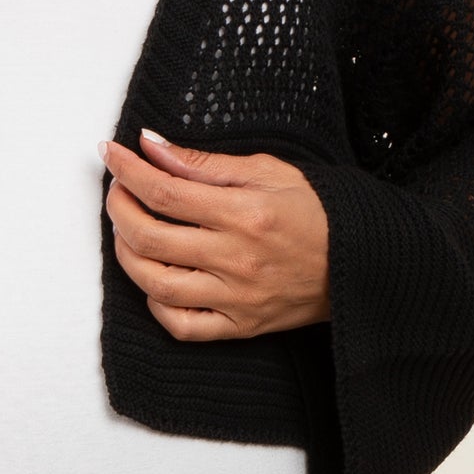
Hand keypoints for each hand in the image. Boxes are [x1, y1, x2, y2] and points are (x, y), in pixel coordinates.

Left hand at [100, 130, 330, 340]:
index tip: (110, 153)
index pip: (164, 192)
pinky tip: (155, 280)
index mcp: (245, 214)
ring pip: (156, 284)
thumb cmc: (316, 210)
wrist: (363, 260)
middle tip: (118, 190)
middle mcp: (237, 259)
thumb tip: (151, 147)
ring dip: (127, 254)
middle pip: (150, 238)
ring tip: (128, 230)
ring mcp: (237, 298)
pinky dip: (157, 304)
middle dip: (119, 208)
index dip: (128, 170)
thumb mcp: (266, 170)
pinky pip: (182, 326)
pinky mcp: (241, 327)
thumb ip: (203, 163)